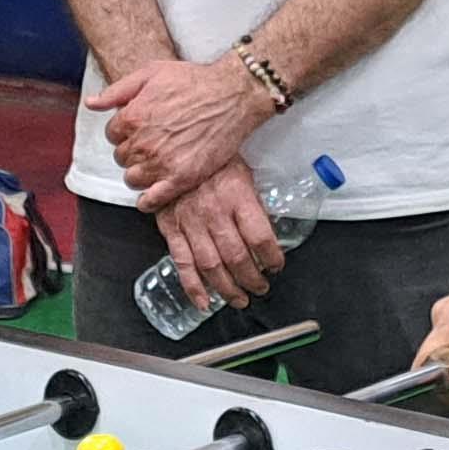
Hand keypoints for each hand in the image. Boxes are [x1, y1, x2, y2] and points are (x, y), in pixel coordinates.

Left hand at [93, 56, 266, 204]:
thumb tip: (92, 103)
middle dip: (133, 150)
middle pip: (121, 157)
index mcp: (132, 117)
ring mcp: (162, 163)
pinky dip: (147, 201)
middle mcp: (143, 143)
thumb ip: (117, 91)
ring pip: (133, 179)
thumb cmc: (194, 80)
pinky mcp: (182, 178)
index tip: (139, 129)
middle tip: (152, 143)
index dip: (125, 131)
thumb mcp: (151, 73)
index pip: (112, 135)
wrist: (232, 95)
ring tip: (156, 162)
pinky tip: (150, 196)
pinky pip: (152, 200)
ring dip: (140, 172)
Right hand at [152, 159, 283, 316]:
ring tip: (240, 299)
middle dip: (253, 279)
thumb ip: (253, 205)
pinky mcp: (172, 229)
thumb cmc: (211, 160)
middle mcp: (214, 212)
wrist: (174, 148)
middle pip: (238, 257)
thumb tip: (268, 234)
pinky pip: (183, 263)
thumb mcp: (242, 174)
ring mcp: (191, 222)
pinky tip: (205, 301)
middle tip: (261, 287)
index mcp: (237, 196)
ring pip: (212, 266)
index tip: (277, 266)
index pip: (261, 237)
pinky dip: (193, 287)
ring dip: (228, 288)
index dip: (272, 258)